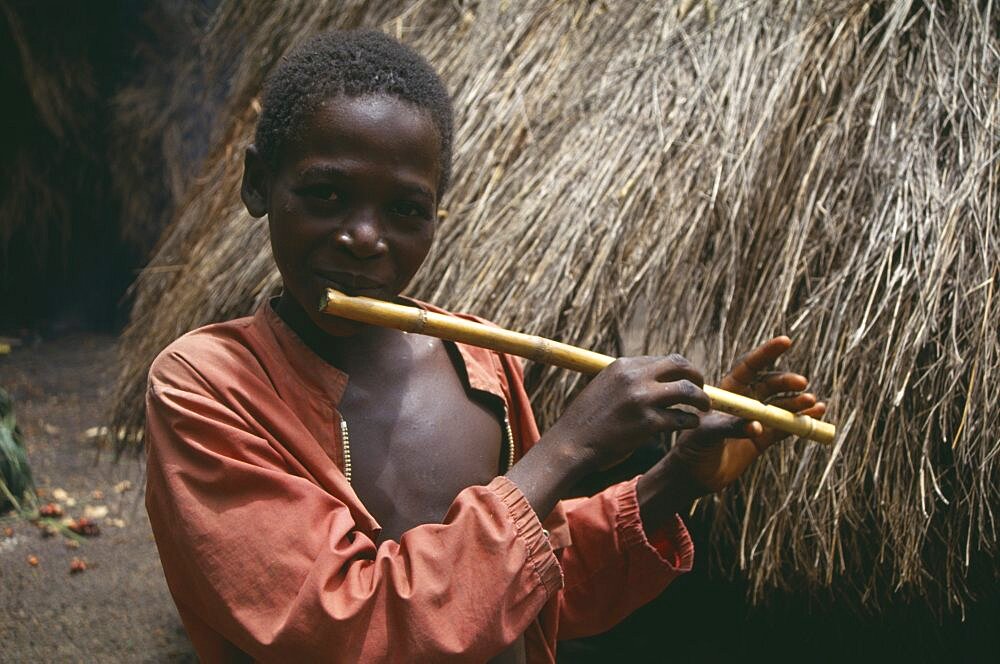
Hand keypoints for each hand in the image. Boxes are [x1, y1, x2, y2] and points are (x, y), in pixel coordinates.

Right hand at [507, 354, 710, 519]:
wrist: (571, 443)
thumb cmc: (588, 420)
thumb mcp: (605, 387)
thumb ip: (629, 380)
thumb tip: (655, 379)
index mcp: (624, 365)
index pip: (664, 360)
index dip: (682, 370)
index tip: (688, 381)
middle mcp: (634, 377)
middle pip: (680, 366)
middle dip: (697, 376)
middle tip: (703, 390)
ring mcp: (642, 399)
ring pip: (687, 390)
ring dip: (701, 399)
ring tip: (704, 408)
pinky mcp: (647, 423)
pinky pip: (682, 418)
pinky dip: (691, 421)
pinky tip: (690, 424)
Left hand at [638, 337, 825, 523]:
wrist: (694, 474)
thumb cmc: (692, 447)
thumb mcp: (706, 434)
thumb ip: (729, 427)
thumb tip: (757, 426)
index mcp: (728, 391)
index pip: (749, 367)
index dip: (766, 353)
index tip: (785, 341)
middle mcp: (744, 402)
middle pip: (770, 385)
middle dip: (786, 382)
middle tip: (800, 384)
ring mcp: (756, 419)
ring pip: (781, 405)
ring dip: (797, 402)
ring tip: (811, 402)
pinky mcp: (764, 439)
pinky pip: (786, 427)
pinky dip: (802, 421)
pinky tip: (817, 413)